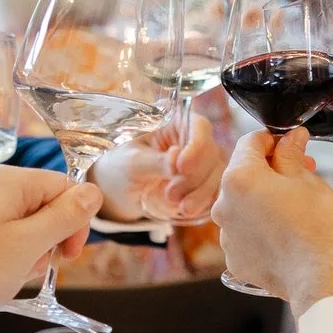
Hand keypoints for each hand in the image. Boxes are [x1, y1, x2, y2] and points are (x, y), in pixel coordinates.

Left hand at [0, 166, 102, 332]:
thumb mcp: (28, 245)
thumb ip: (65, 216)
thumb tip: (93, 192)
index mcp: (6, 179)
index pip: (63, 187)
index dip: (74, 223)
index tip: (67, 258)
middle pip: (41, 203)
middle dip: (48, 238)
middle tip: (36, 269)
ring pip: (19, 221)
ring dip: (27, 250)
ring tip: (11, 276)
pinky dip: (4, 253)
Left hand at [93, 113, 227, 222]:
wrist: (116, 191)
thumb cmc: (119, 167)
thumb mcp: (132, 163)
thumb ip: (155, 161)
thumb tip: (176, 159)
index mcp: (173, 122)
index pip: (198, 126)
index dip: (196, 147)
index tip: (182, 168)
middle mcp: (191, 138)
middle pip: (211, 153)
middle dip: (195, 177)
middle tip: (171, 194)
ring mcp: (200, 161)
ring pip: (216, 175)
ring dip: (201, 193)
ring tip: (179, 206)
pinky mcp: (202, 183)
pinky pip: (214, 191)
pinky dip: (204, 202)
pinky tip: (186, 210)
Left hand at [210, 129, 332, 307]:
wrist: (322, 281)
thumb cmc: (321, 230)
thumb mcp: (310, 182)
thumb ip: (291, 155)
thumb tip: (289, 138)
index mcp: (239, 178)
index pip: (250, 142)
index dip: (274, 139)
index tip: (291, 144)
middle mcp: (223, 206)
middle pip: (244, 175)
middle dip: (270, 170)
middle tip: (301, 172)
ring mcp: (227, 236)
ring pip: (243, 205)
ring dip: (263, 199)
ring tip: (296, 206)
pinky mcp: (235, 259)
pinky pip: (245, 232)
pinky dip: (261, 227)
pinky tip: (286, 231)